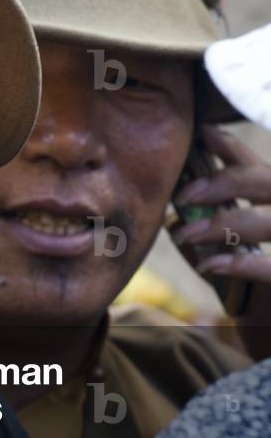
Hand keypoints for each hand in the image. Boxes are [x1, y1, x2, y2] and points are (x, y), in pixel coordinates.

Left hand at [172, 125, 270, 281]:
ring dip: (223, 223)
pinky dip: (241, 263)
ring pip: (270, 219)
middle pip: (270, 180)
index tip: (203, 134)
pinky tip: (213, 265)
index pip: (261, 169)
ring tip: (187, 234)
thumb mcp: (238, 262)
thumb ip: (217, 237)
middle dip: (225, 181)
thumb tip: (175, 219)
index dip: (234, 148)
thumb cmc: (261, 303)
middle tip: (184, 195)